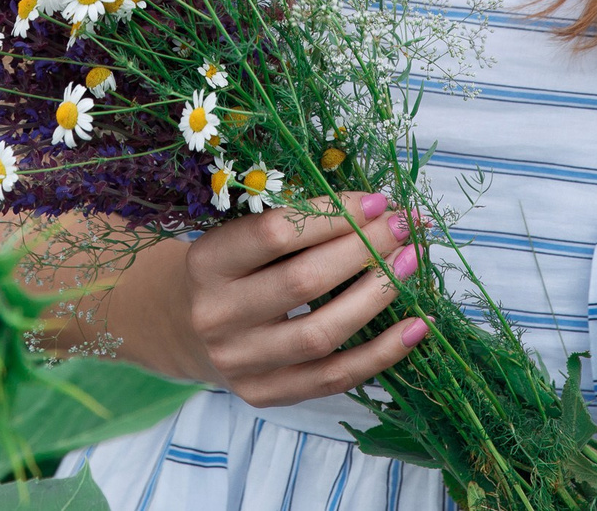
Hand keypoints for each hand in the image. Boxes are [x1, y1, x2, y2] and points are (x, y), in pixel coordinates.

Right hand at [182, 191, 430, 406]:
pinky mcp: (264, 394)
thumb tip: (378, 210)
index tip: (378, 201)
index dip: (333, 214)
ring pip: (322, 333)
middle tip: (403, 226)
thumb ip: (293, 225)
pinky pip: (334, 378)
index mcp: (206, 263)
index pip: (276, 234)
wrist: (180, 326)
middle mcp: (217, 315)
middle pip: (304, 282)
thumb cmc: (226, 269)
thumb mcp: (238, 237)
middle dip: (364, 249)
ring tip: (410, 265)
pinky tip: (416, 327)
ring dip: (376, 296)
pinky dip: (382, 353)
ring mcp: (240, 362)